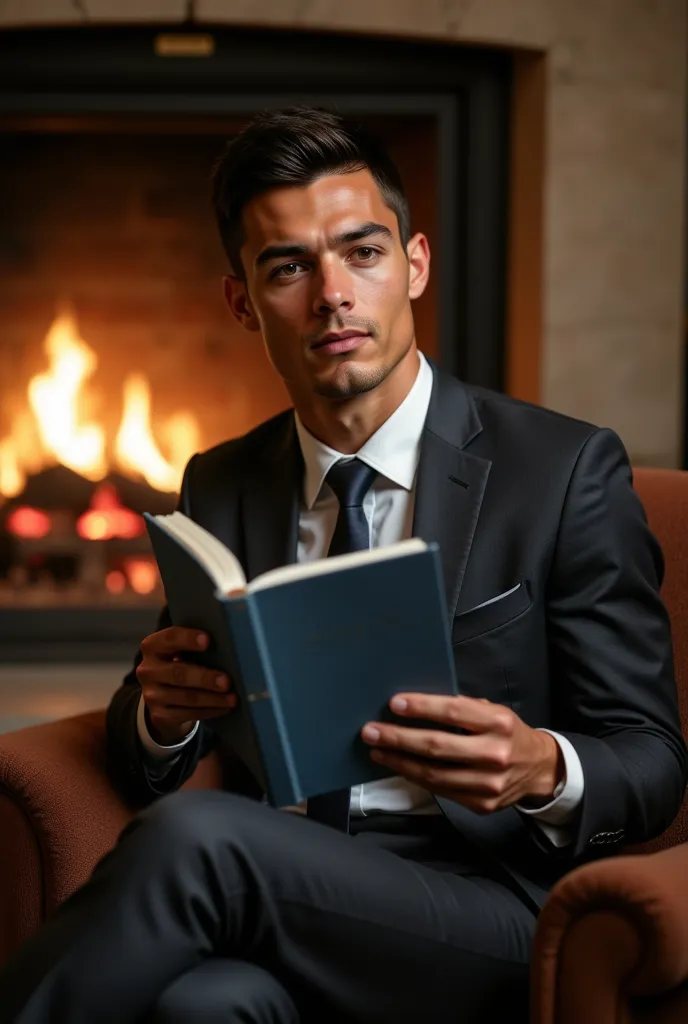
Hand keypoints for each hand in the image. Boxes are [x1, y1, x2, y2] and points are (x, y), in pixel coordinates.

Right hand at [136, 627, 235, 745]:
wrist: (161, 697)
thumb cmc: (180, 664)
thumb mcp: (179, 651)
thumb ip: (195, 645)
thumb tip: (228, 644)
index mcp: (153, 646)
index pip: (169, 638)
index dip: (188, 638)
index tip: (208, 640)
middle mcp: (148, 670)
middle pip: (178, 673)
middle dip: (205, 678)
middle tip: (227, 681)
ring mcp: (151, 695)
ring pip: (186, 697)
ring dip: (213, 698)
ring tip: (233, 698)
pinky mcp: (159, 715)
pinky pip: (188, 714)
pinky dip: (209, 711)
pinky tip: (224, 707)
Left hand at [361, 694, 563, 813]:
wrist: (539, 769)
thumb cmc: (507, 732)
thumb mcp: (493, 711)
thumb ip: (462, 709)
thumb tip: (415, 705)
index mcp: (499, 723)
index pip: (453, 712)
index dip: (421, 707)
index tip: (394, 704)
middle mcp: (496, 753)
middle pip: (437, 746)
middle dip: (398, 737)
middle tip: (371, 730)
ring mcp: (489, 783)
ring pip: (434, 774)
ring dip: (399, 761)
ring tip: (377, 749)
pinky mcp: (482, 804)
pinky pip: (440, 790)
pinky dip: (415, 777)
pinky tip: (399, 765)